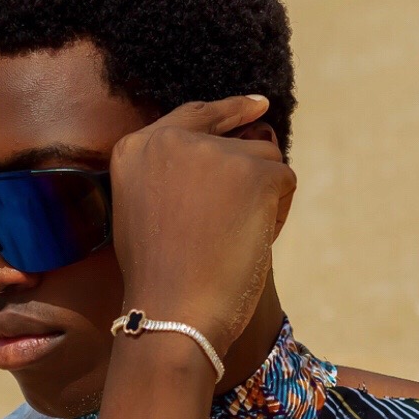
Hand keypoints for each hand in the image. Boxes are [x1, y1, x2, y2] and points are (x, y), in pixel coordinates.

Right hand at [108, 95, 294, 355]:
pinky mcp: (252, 170)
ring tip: (232, 243)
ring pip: (263, 160)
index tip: (257, 106)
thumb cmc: (159, 281)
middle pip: (234, 140)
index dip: (229, 111)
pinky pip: (283, 182)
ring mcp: (212, 151)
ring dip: (261, 200)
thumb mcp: (144, 215)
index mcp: (134, 148)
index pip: (193, 116)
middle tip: (260, 195)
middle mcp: (169, 139)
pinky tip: (250, 243)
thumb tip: (227, 159)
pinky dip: (276, 215)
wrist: (172, 313)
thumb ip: (172, 179)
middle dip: (250, 172)